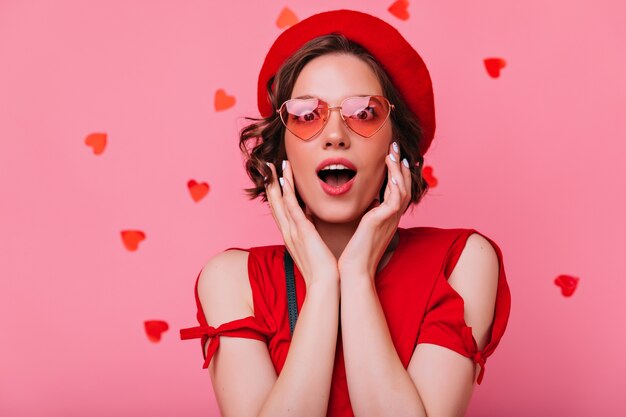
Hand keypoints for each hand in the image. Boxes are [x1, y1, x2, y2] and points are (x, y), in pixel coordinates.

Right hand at [265, 160, 339, 287]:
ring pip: (280, 201)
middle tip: (267, 166)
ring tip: (274, 166)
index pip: (280, 210)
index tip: (275, 178)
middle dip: (271, 184)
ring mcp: (293, 231)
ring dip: (276, 182)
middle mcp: (287, 232)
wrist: (324, 284)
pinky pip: (291, 207)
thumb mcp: (314, 247)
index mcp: (291, 235)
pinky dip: (287, 192)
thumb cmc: (322, 269)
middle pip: (275, 203)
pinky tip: (284, 180)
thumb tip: (313, 222)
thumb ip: (311, 233)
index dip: (276, 193)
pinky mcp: (302, 231)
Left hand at [337, 142, 412, 280]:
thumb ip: (366, 216)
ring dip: (398, 169)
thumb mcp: (362, 229)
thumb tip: (365, 204)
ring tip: (393, 152)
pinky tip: (390, 168)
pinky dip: (395, 181)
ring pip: (402, 188)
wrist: (354, 270)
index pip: (398, 192)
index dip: (397, 174)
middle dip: (400, 166)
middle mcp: (392, 218)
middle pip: (404, 186)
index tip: (393, 158)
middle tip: (395, 148)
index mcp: (387, 219)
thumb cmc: (354, 254)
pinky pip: (396, 196)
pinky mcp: (384, 220)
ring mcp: (390, 219)